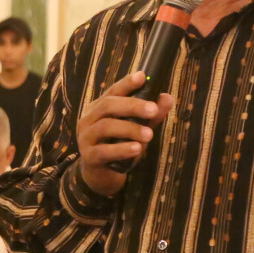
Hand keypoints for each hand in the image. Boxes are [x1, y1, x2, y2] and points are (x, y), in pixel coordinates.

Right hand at [76, 71, 173, 195]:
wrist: (101, 176)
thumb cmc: (118, 146)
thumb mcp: (136, 129)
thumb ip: (150, 115)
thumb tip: (167, 98)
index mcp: (98, 108)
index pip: (112, 91)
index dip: (126, 83)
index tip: (142, 76)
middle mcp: (88, 120)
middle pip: (108, 106)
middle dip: (132, 106)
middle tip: (153, 109)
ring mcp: (86, 138)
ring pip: (106, 127)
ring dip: (130, 129)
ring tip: (149, 135)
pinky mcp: (89, 157)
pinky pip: (104, 151)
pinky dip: (121, 149)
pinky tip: (137, 149)